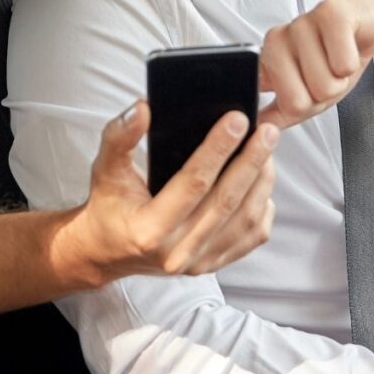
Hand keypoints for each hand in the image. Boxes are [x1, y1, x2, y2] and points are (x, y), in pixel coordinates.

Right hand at [63, 101, 277, 285]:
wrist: (108, 250)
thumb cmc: (109, 204)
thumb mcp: (105, 168)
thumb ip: (120, 136)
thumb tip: (143, 108)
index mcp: (149, 229)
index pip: (193, 183)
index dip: (218, 149)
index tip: (238, 119)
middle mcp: (175, 252)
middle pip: (226, 201)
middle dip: (251, 160)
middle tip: (268, 130)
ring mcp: (197, 263)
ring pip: (245, 219)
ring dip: (262, 181)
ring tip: (267, 150)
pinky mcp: (212, 265)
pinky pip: (251, 237)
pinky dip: (263, 207)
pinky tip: (261, 182)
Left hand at [258, 0, 373, 130]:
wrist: (368, 21)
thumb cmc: (336, 56)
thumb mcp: (307, 94)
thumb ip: (279, 113)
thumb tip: (259, 131)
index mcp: (265, 62)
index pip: (269, 107)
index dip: (301, 108)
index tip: (310, 89)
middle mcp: (275, 41)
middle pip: (296, 102)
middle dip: (322, 95)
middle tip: (328, 73)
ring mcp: (299, 24)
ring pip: (323, 84)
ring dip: (341, 78)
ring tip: (339, 58)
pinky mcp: (328, 13)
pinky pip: (343, 63)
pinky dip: (353, 62)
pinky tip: (350, 46)